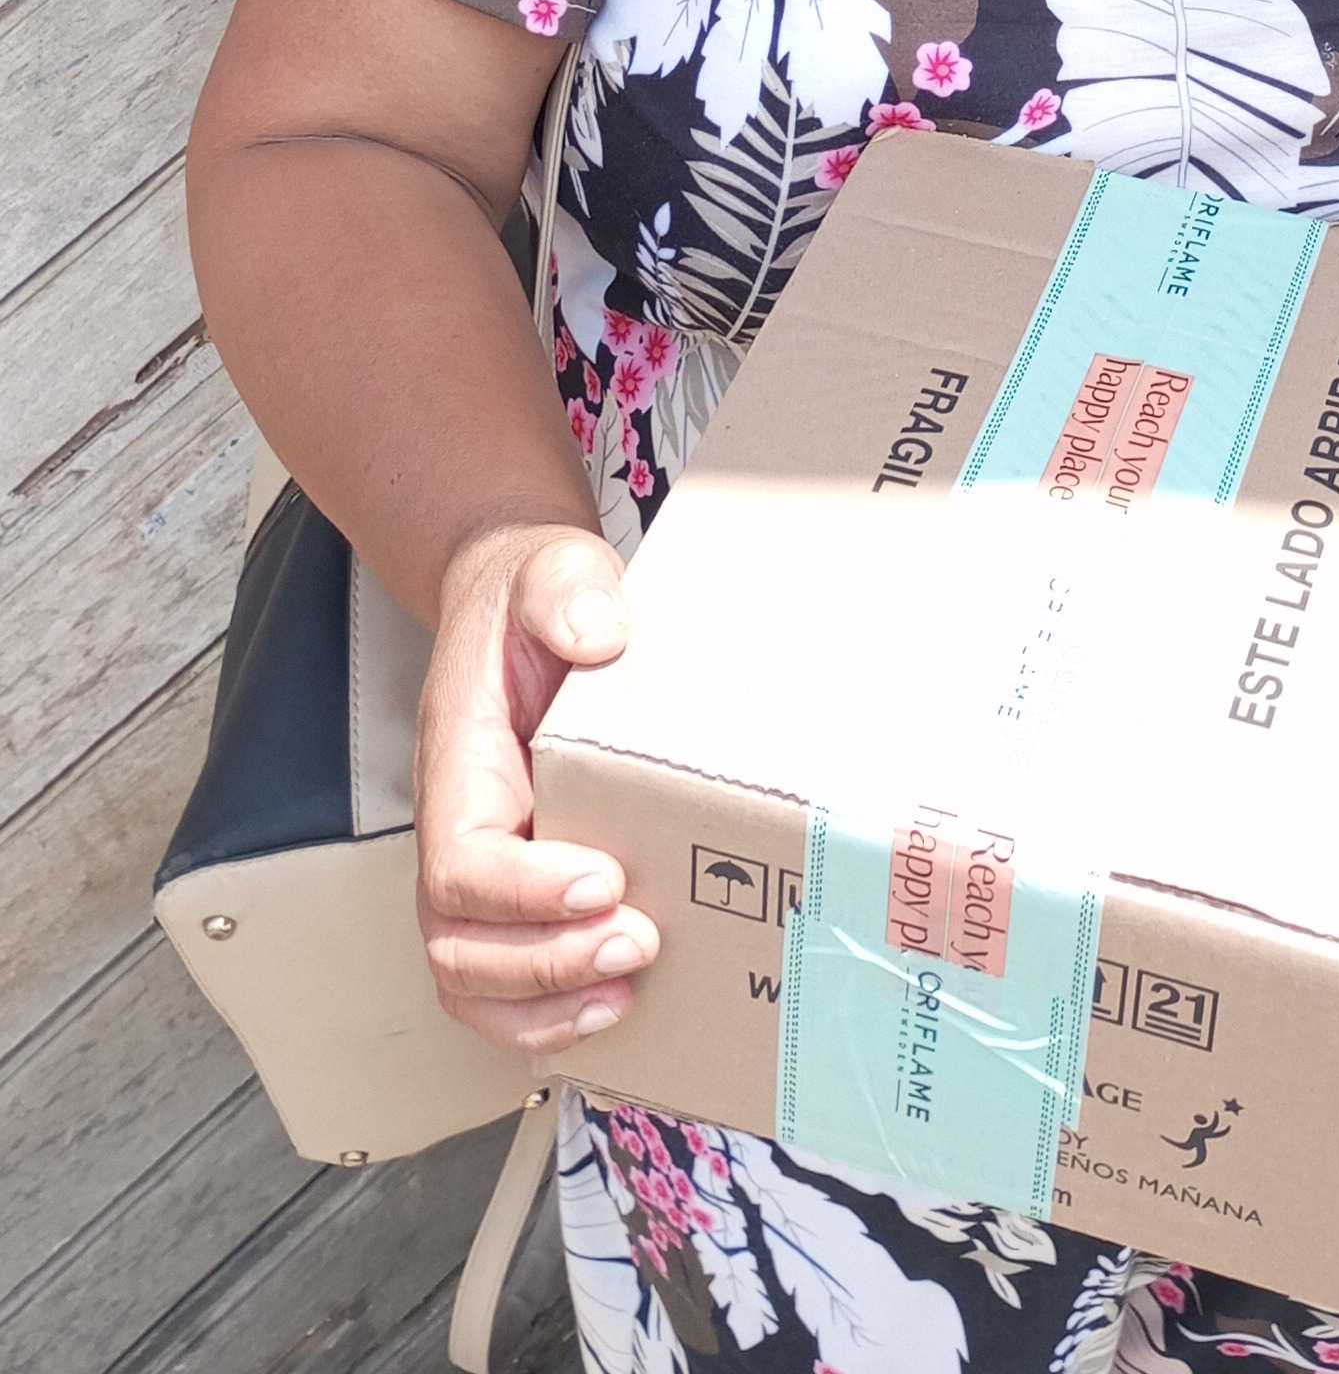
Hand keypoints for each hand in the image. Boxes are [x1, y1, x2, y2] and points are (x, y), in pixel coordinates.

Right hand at [415, 519, 658, 1058]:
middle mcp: (460, 829)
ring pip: (473, 982)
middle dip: (542, 966)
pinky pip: (509, 983)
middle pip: (457, 943)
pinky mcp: (523, 891)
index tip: (600, 880)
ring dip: (545, 1008)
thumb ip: (566, 592)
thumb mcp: (552, 571)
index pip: (459, 860)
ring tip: (624, 993)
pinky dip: (551, 1015)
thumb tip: (598, 633)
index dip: (521, 891)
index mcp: (460, 763)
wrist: (524, 605)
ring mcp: (486, 869)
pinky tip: (615, 1005)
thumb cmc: (531, 599)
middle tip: (634, 942)